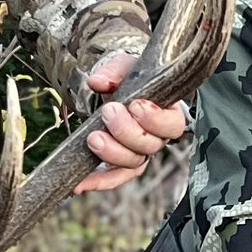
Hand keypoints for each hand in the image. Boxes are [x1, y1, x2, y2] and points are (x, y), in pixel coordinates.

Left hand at [76, 51, 186, 193]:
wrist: (117, 87)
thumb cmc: (128, 77)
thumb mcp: (124, 67)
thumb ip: (113, 72)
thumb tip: (97, 82)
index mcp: (167, 113)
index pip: (172, 124)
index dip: (155, 120)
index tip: (135, 105)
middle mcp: (157, 137)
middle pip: (150, 145)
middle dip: (127, 131)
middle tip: (108, 111)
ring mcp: (139, 153)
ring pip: (133, 163)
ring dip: (112, 153)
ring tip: (93, 137)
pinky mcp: (121, 165)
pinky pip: (114, 178)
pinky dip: (97, 181)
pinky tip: (79, 184)